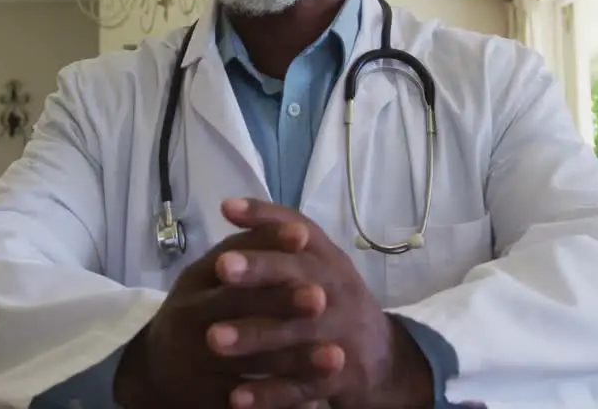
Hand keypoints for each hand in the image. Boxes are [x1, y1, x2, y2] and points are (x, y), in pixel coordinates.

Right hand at [113, 212, 337, 408]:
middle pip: (236, 307)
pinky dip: (279, 400)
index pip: (233, 257)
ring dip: (294, 360)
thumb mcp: (212, 274)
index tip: (303, 237)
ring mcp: (195, 360)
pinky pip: (246, 401)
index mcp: (196, 281)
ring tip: (336, 356)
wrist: (156, 367)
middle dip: (280, 302)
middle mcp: (190, 317)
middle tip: (321, 298)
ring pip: (249, 359)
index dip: (268, 244)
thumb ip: (250, 248)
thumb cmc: (200, 308)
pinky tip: (315, 400)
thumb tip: (301, 229)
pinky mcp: (206, 397)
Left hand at [208, 198, 433, 408]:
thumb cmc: (334, 302)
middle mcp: (339, 289)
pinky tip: (236, 398)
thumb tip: (228, 207)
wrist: (384, 359)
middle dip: (261, 270)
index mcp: (328, 259)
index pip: (299, 229)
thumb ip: (278, 239)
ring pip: (296, 332)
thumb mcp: (317, 265)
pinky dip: (270, 393)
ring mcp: (342, 333)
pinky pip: (302, 386)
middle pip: (300, 274)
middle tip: (221, 268)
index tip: (227, 210)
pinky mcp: (341, 376)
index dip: (266, 218)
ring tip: (214, 338)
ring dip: (255, 335)